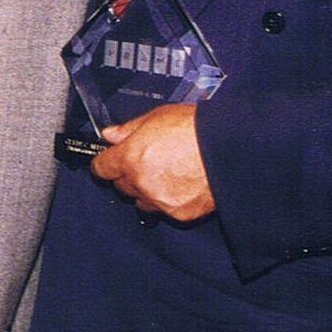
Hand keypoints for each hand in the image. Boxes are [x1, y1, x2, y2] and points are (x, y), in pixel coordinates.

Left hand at [92, 103, 215, 219]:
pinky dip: (170, 201)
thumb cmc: (197, 129)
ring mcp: (160, 201)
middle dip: (129, 175)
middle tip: (146, 163)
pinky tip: (182, 185)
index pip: (101, 168)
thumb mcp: (156, 117)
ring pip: (141, 202)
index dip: (105, 163)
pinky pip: (165, 210)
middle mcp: (141, 182)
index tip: (108, 162)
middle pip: (121, 186)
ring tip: (167, 175)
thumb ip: (129, 129)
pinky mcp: (180, 213)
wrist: (230, 148)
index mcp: (130, 158)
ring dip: (147, 191)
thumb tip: (111, 135)